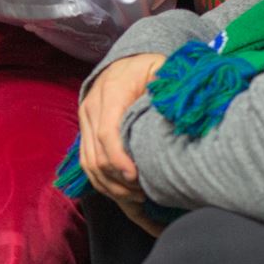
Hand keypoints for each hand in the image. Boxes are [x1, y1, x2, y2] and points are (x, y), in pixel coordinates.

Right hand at [79, 52, 160, 209]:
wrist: (125, 62)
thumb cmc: (148, 67)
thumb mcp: (162, 68)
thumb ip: (169, 86)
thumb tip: (179, 110)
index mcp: (110, 93)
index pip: (106, 133)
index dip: (118, 159)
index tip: (136, 177)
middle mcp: (91, 109)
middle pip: (96, 156)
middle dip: (118, 181)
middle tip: (145, 195)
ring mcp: (85, 123)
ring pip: (89, 165)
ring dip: (111, 188)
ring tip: (137, 202)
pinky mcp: (85, 134)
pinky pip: (88, 165)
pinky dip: (105, 185)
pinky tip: (125, 199)